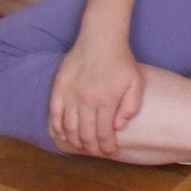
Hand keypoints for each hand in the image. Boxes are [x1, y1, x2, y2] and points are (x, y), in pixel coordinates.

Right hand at [50, 30, 145, 156]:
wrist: (101, 37)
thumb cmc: (121, 60)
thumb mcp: (136, 82)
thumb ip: (130, 106)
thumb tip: (117, 127)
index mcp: (106, 100)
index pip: (104, 133)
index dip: (106, 146)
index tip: (110, 152)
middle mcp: (86, 100)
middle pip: (85, 134)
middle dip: (92, 148)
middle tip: (97, 152)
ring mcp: (70, 94)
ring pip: (69, 127)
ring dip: (75, 141)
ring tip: (82, 147)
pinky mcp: (59, 87)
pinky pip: (54, 113)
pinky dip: (58, 127)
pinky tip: (64, 134)